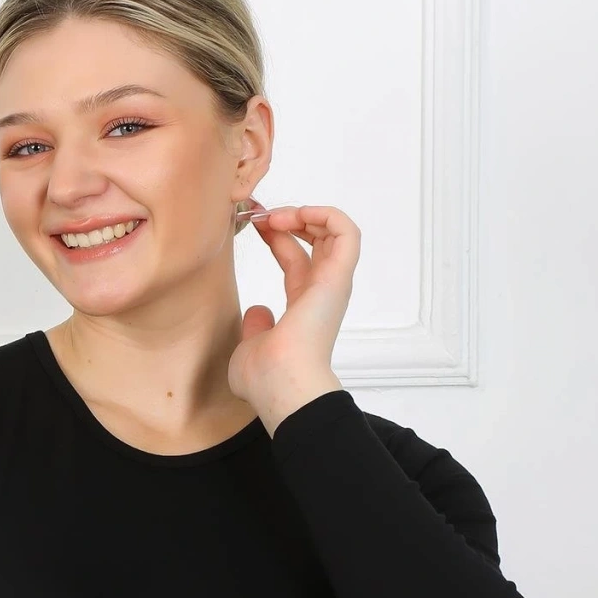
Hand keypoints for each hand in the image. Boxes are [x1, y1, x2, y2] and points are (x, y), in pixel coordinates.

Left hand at [227, 202, 360, 414]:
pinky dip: (326, 214)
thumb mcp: (250, 347)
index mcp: (302, 308)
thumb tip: (258, 311)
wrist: (280, 384)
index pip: (295, 260)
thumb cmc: (265, 377)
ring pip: (335, 231)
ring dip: (306, 213)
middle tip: (261, 217)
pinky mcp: (337, 277)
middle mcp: (320, 294)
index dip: (275, 237)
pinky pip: (347, 232)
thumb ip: (255, 328)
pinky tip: (299, 214)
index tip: (252, 226)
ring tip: (277, 216)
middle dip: (290, 219)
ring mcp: (332, 284)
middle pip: (315, 241)